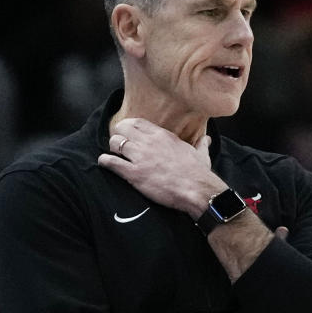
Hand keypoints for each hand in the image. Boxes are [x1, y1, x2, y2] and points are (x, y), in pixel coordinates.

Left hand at [97, 118, 225, 215]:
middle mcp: (149, 143)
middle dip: (118, 136)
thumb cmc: (199, 173)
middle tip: (119, 145)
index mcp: (163, 135)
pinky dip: (105, 162)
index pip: (137, 122)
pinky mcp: (134, 174)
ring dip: (112, 149)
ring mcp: (140, 157)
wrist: (197, 190)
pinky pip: (111, 162)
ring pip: (115, 143)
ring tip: (114, 155)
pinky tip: (105, 163)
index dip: (128, 127)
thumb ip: (201, 144)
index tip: (127, 133)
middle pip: (122, 129)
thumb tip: (207, 139)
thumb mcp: (201, 154)